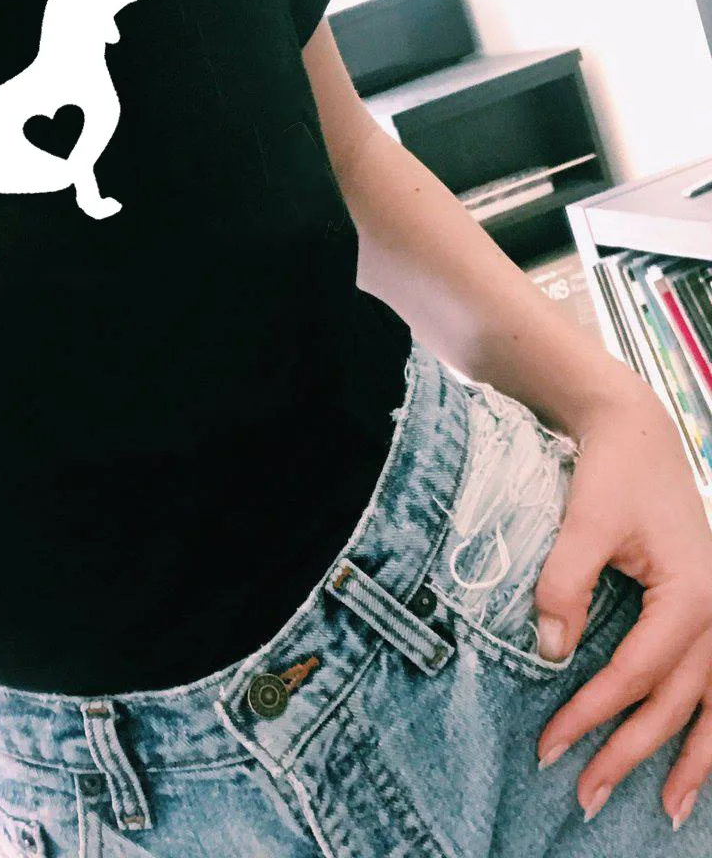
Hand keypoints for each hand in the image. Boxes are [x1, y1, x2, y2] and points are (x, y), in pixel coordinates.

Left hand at [533, 390, 711, 829]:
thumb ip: (563, 584)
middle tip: (587, 798)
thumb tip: (546, 650)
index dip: (592, 715)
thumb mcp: (582, 523)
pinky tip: (701, 755)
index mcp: (692, 596)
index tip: (551, 746)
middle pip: (677, 702)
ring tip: (673, 812)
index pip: (635, 675)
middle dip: (633, 754)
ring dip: (694, 759)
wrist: (635, 432)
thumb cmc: (611, 473)